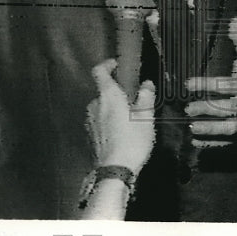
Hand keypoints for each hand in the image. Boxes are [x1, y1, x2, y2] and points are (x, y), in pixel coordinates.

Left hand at [86, 59, 155, 174]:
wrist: (115, 170)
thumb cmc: (132, 140)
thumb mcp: (146, 116)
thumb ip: (146, 96)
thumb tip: (146, 84)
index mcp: (108, 95)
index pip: (99, 71)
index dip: (107, 65)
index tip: (117, 65)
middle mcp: (94, 105)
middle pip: (103, 92)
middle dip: (117, 94)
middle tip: (134, 101)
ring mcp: (90, 121)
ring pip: (102, 108)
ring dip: (113, 110)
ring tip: (130, 121)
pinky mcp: (90, 136)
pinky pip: (99, 123)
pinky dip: (108, 124)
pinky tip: (122, 134)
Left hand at [185, 16, 236, 147]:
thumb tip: (235, 19)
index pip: (227, 85)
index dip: (207, 84)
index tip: (188, 83)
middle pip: (228, 108)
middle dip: (208, 109)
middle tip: (187, 109)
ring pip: (229, 128)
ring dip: (210, 130)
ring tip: (191, 127)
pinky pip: (228, 143)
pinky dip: (213, 145)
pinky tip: (195, 142)